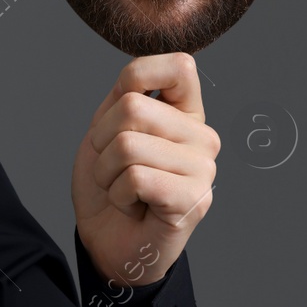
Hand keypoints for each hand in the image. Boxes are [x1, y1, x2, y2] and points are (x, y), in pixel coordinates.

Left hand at [71, 52, 218, 285]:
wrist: (106, 240)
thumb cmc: (109, 183)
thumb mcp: (107, 126)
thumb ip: (127, 93)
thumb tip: (143, 69)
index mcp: (186, 113)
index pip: (179, 66)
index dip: (137, 77)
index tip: (120, 113)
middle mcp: (203, 137)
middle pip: (132, 107)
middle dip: (102, 141)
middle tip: (115, 168)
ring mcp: (204, 170)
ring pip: (128, 145)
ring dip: (107, 173)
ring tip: (124, 189)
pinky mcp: (195, 201)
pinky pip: (136, 178)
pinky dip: (119, 195)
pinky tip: (135, 207)